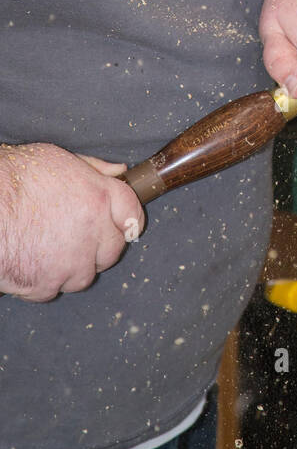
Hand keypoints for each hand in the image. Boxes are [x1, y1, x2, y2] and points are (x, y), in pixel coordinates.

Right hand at [0, 144, 145, 301]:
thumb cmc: (12, 178)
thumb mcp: (59, 159)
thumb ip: (94, 168)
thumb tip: (118, 171)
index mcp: (98, 198)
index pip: (133, 215)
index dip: (128, 220)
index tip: (123, 225)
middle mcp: (91, 232)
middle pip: (113, 250)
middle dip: (99, 245)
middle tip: (75, 234)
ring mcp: (70, 262)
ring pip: (86, 275)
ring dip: (73, 266)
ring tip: (48, 247)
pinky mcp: (46, 284)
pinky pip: (55, 289)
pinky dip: (45, 280)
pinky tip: (31, 260)